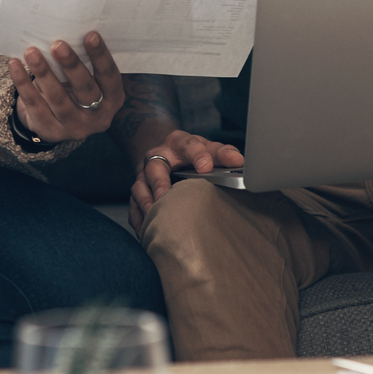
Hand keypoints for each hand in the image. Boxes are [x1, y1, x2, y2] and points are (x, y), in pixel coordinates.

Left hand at [6, 32, 126, 144]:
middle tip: (58, 45)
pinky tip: (15, 65)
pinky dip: (23, 84)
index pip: (109, 76)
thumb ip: (84, 61)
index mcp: (113, 98)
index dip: (100, 56)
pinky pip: (35, 105)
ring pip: (58, 99)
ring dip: (44, 73)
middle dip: (71, 65)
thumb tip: (68, 30)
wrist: (59, 120)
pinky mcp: (50, 131)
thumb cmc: (76, 87)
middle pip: (85, 89)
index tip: (90, 35)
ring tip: (31, 52)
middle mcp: (98, 116)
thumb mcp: (88, 78)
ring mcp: (74, 127)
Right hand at [128, 130, 244, 233]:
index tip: (206, 167)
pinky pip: (133, 206)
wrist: (165, 152)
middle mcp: (157, 157)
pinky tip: (146, 230)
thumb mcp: (207, 147)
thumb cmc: (191, 153)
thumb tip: (239, 161)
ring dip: (145, 203)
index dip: (197, 155)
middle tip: (166, 197)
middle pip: (154, 167)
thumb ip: (222, 153)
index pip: (188, 145)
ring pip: (139, 187)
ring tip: (154, 217)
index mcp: (178, 143)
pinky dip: (138, 219)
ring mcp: (144, 175)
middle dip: (159, 183)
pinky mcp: (138, 191)